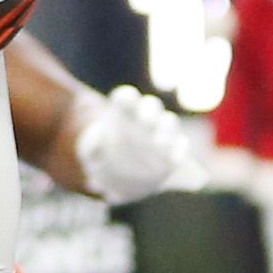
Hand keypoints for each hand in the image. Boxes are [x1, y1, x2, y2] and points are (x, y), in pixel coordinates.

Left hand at [71, 87, 202, 203]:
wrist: (123, 174)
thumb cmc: (103, 155)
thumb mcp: (91, 154)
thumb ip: (91, 149)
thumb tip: (95, 143)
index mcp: (124, 111)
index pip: (126, 98)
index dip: (126, 98)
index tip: (122, 99)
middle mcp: (146, 117)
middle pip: (151, 106)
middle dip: (149, 112)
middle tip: (145, 120)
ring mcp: (163, 132)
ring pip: (169, 123)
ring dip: (166, 131)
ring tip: (160, 143)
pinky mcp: (175, 151)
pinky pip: (181, 147)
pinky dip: (179, 151)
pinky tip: (173, 160)